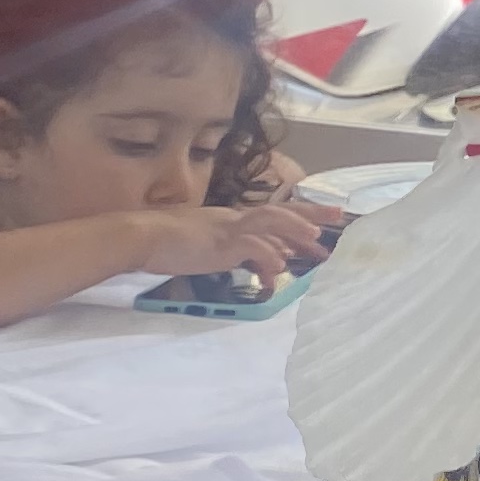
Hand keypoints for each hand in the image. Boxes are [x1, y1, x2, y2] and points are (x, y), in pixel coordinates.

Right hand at [124, 200, 330, 284]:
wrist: (141, 236)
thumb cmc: (169, 242)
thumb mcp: (212, 244)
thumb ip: (242, 251)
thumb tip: (270, 263)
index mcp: (234, 219)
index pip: (274, 215)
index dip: (300, 217)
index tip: (324, 224)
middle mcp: (235, 219)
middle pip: (280, 212)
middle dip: (310, 215)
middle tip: (338, 218)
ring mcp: (227, 229)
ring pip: (269, 222)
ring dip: (294, 230)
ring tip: (315, 239)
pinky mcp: (218, 244)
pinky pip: (248, 247)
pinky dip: (266, 256)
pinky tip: (279, 268)